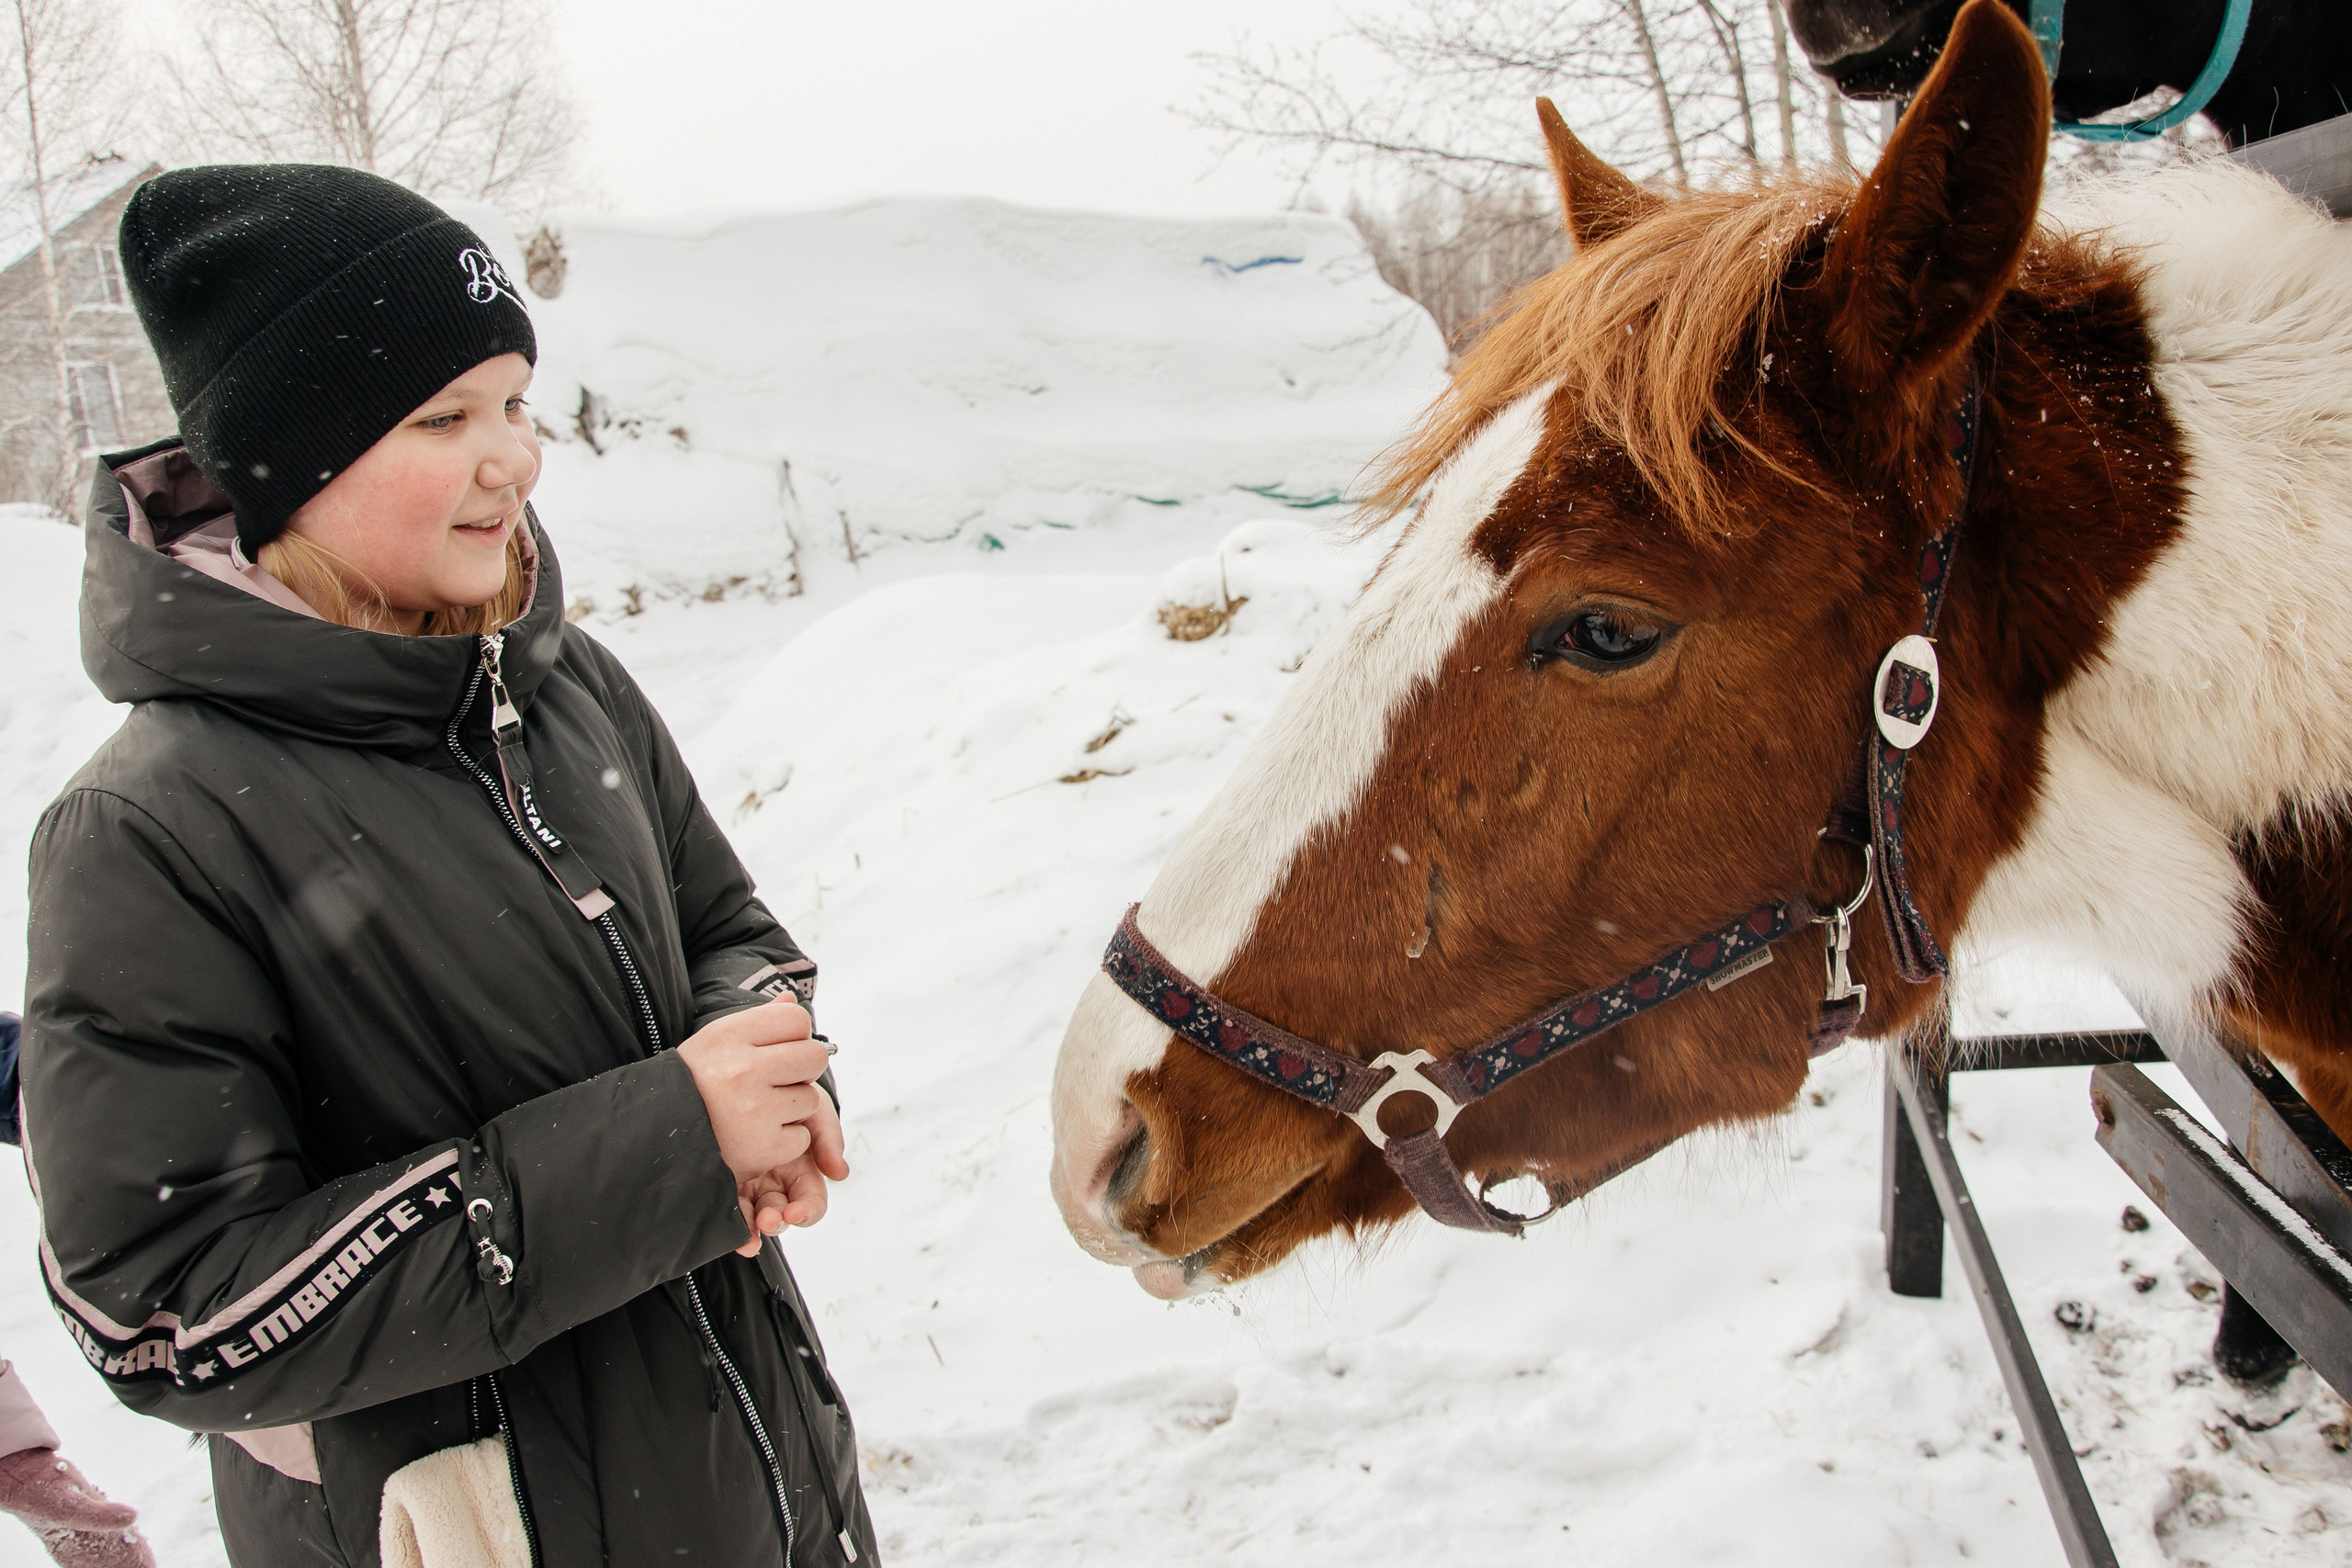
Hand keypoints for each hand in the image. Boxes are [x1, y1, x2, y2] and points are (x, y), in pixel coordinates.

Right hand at [677, 1001, 834, 1180]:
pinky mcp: (762, 1147)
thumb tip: (790, 999)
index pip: (797, 1019)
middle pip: (814, 1057)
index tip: (776, 1051)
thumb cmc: (694, 1083)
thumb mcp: (715, 1041)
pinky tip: (756, 1137)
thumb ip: (758, 1020)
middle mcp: (741, 1070)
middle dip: (801, 1071)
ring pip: (811, 1100)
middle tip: (775, 1083)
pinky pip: (801, 1138)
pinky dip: (785, 1142)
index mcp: (728, 1036)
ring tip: (758, 1112)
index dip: (793, 1036)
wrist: (655, 1134)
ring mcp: (753, 1110)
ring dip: (792, 1109)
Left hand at [732, 1086, 847, 1253]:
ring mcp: (748, 1181)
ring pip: (758, 1212)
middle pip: (784, 1210)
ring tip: (757, 1222)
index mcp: (799, 1165)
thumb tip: (840, 1173)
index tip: (797, 1211)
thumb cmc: (782, 1086)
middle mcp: (775, 1177)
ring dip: (760, 1224)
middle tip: (771, 1219)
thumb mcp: (811, 1104)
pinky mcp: (723, 1181)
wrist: (739, 1069)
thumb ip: (828, 1134)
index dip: (808, 1208)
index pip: (810, 1197)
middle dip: (780, 1219)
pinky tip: (741, 1238)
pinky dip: (738, 1227)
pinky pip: (731, 1209)